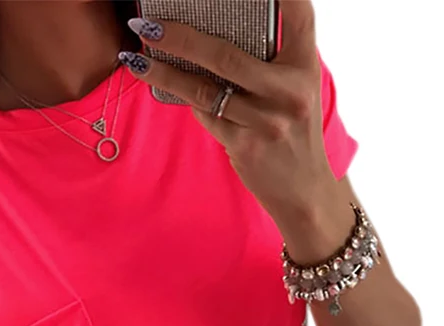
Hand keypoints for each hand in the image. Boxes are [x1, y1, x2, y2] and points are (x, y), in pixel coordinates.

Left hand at [123, 1, 334, 223]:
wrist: (303, 189)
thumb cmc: (292, 131)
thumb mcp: (293, 90)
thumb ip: (269, 62)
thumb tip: (213, 31)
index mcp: (305, 67)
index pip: (298, 13)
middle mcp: (289, 92)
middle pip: (227, 55)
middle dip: (182, 37)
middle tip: (150, 25)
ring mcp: (267, 121)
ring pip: (205, 89)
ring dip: (165, 71)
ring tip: (138, 56)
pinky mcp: (246, 146)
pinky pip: (206, 115)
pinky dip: (184, 97)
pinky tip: (161, 83)